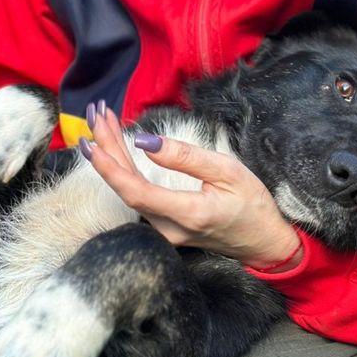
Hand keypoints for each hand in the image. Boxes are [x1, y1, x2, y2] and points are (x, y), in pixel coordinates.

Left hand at [80, 104, 301, 270]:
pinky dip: (124, 169)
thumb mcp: (228, 171)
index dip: (110, 168)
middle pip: (126, 188)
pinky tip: (116, 150)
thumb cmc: (253, 205)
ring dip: (113, 157)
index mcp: (187, 213)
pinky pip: (137, 197)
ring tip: (103, 124)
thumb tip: (145, 142)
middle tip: (96, 115)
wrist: (264, 242)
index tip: (93, 142)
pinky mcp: (164, 228)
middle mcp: (169, 228)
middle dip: (107, 149)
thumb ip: (186, 157)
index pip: (136, 192)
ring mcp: (164, 232)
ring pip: (129, 192)